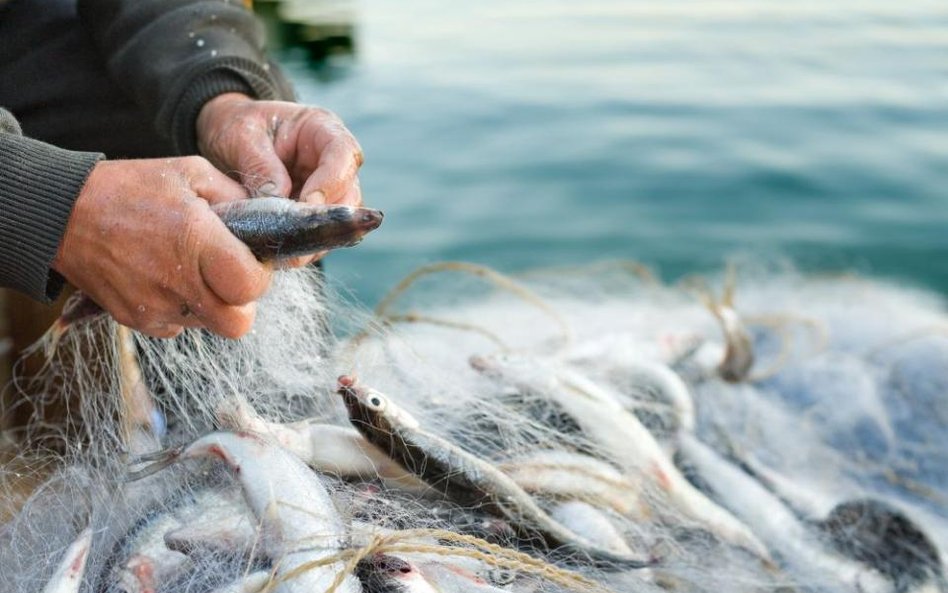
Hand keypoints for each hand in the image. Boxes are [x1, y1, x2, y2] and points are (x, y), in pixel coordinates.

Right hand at [52, 157, 271, 338]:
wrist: (62, 212)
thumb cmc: (129, 188)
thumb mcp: (190, 173)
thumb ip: (236, 196)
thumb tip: (267, 218)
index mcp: (196, 241)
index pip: (251, 287)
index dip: (260, 276)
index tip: (250, 260)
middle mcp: (177, 281)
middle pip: (237, 324)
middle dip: (242, 303)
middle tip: (229, 276)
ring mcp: (154, 306)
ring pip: (208, 326)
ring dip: (211, 304)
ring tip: (192, 269)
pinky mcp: (134, 320)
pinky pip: (176, 327)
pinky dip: (181, 308)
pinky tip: (165, 278)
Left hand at [196, 93, 364, 264]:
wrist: (224, 137)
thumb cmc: (236, 125)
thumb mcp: (241, 135)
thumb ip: (260, 165)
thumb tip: (278, 201)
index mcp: (321, 129)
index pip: (344, 154)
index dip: (331, 182)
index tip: (307, 204)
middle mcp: (332, 161)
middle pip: (350, 193)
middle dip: (327, 219)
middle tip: (298, 238)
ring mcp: (327, 189)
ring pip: (340, 220)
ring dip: (317, 238)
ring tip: (288, 252)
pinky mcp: (314, 212)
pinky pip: (319, 234)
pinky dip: (304, 247)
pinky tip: (283, 255)